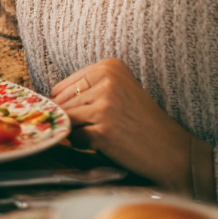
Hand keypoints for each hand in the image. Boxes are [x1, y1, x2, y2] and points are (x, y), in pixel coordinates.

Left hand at [50, 58, 192, 193]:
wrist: (173, 152)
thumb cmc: (142, 124)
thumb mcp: (117, 93)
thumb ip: (85, 90)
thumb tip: (44, 100)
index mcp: (109, 66)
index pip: (62, 86)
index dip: (67, 105)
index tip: (88, 115)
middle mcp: (107, 80)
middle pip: (62, 103)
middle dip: (74, 120)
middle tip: (101, 128)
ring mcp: (104, 104)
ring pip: (67, 120)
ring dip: (80, 132)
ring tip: (106, 133)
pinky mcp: (103, 129)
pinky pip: (75, 138)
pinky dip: (85, 145)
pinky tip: (108, 144)